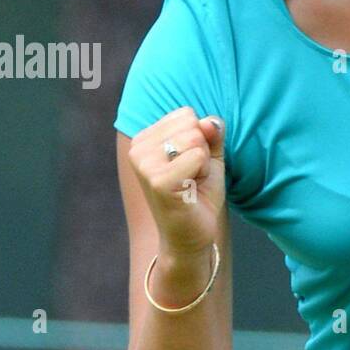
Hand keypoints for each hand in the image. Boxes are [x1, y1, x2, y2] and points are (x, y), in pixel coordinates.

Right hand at [126, 106, 226, 258]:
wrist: (191, 235)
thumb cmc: (198, 195)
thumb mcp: (209, 158)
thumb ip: (211, 134)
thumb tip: (211, 121)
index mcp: (145, 139)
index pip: (187, 115)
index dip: (200, 141)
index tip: (190, 166)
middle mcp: (138, 148)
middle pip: (191, 125)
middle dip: (202, 152)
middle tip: (192, 177)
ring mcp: (145, 164)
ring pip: (195, 139)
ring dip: (204, 165)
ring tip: (191, 184)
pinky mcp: (157, 180)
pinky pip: (197, 156)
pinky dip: (203, 174)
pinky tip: (190, 191)